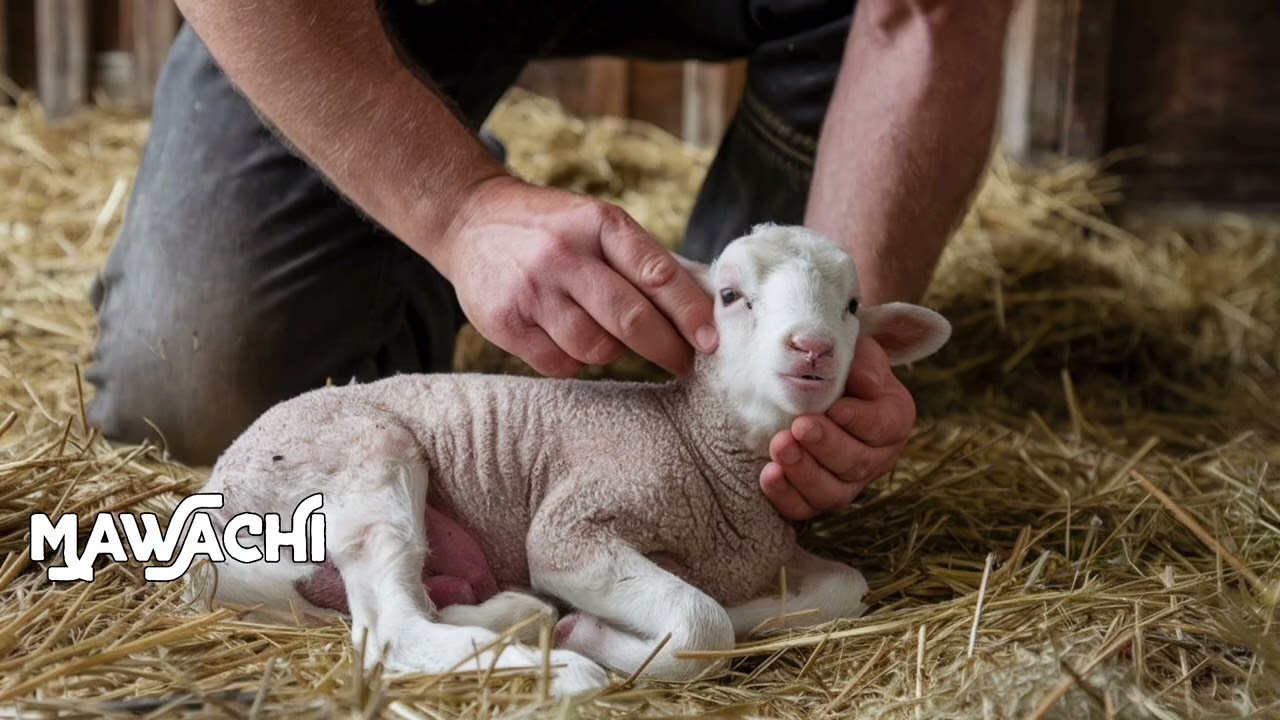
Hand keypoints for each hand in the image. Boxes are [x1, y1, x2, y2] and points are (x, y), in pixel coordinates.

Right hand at [438, 176, 717, 377]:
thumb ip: (642, 261)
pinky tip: (569, 340)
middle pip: (631, 320)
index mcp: (599, 224)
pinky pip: (560, 365)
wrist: (471, 220)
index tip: (713, 341)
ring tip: (609, 337)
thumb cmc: (553, 228)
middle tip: (684, 364)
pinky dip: (576, 362)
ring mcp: (531, 290)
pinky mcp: (504, 322)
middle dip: (667, 349)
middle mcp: (564, 254)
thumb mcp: (598, 223)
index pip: (657, 274)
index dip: (690, 313)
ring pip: (596, 349)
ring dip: (615, 353)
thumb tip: (701, 311)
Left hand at [761, 335, 915, 519]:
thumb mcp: (858, 354)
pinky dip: (785, 496)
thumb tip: (863, 381)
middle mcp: (876, 458)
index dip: (860, 420)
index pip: (883, 426)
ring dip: (804, 472)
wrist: (816, 386)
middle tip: (800, 427)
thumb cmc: (841, 367)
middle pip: (857, 462)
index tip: (836, 409)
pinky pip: (804, 508)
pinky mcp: (815, 498)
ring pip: (833, 492)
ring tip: (780, 446)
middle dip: (827, 446)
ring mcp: (847, 483)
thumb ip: (865, 362)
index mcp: (894, 420)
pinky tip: (769, 475)